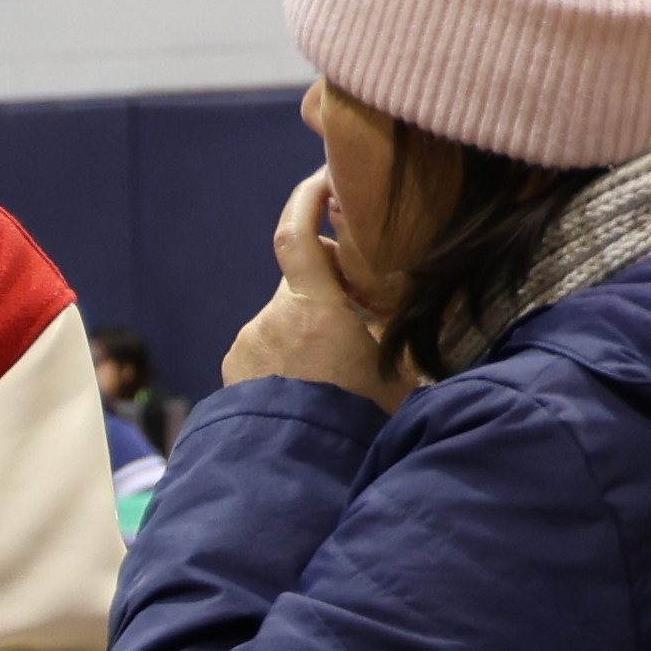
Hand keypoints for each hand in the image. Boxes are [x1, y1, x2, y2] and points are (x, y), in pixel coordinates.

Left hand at [221, 174, 410, 406]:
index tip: (321, 178)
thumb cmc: (355, 424)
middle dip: (332, 283)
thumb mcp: (396, 376)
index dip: (306, 199)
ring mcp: (248, 344)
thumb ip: (395, 336)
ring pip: (285, 317)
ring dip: (311, 326)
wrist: (296, 471)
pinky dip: (289, 352)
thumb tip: (416, 318)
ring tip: (339, 365)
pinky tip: (310, 383)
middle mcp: (272, 318)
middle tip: (364, 306)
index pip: (297, 235)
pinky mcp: (233, 369)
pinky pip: (266, 345)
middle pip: (302, 280)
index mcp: (314, 310)